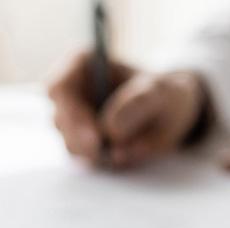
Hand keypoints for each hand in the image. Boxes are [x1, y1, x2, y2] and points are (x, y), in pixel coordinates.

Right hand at [48, 50, 207, 167]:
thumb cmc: (164, 94)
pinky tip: (124, 153)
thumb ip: (138, 104)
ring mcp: (73, 119)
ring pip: (69, 143)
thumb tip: (110, 129)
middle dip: (83, 140)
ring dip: (96, 153)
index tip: (96, 137)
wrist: (171, 114)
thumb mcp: (161, 93)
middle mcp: (71, 91)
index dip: (71, 113)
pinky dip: (104, 161)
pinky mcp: (81, 142)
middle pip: (59, 120)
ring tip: (128, 148)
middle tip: (107, 153)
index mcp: (82, 64)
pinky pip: (84, 159)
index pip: (58, 87)